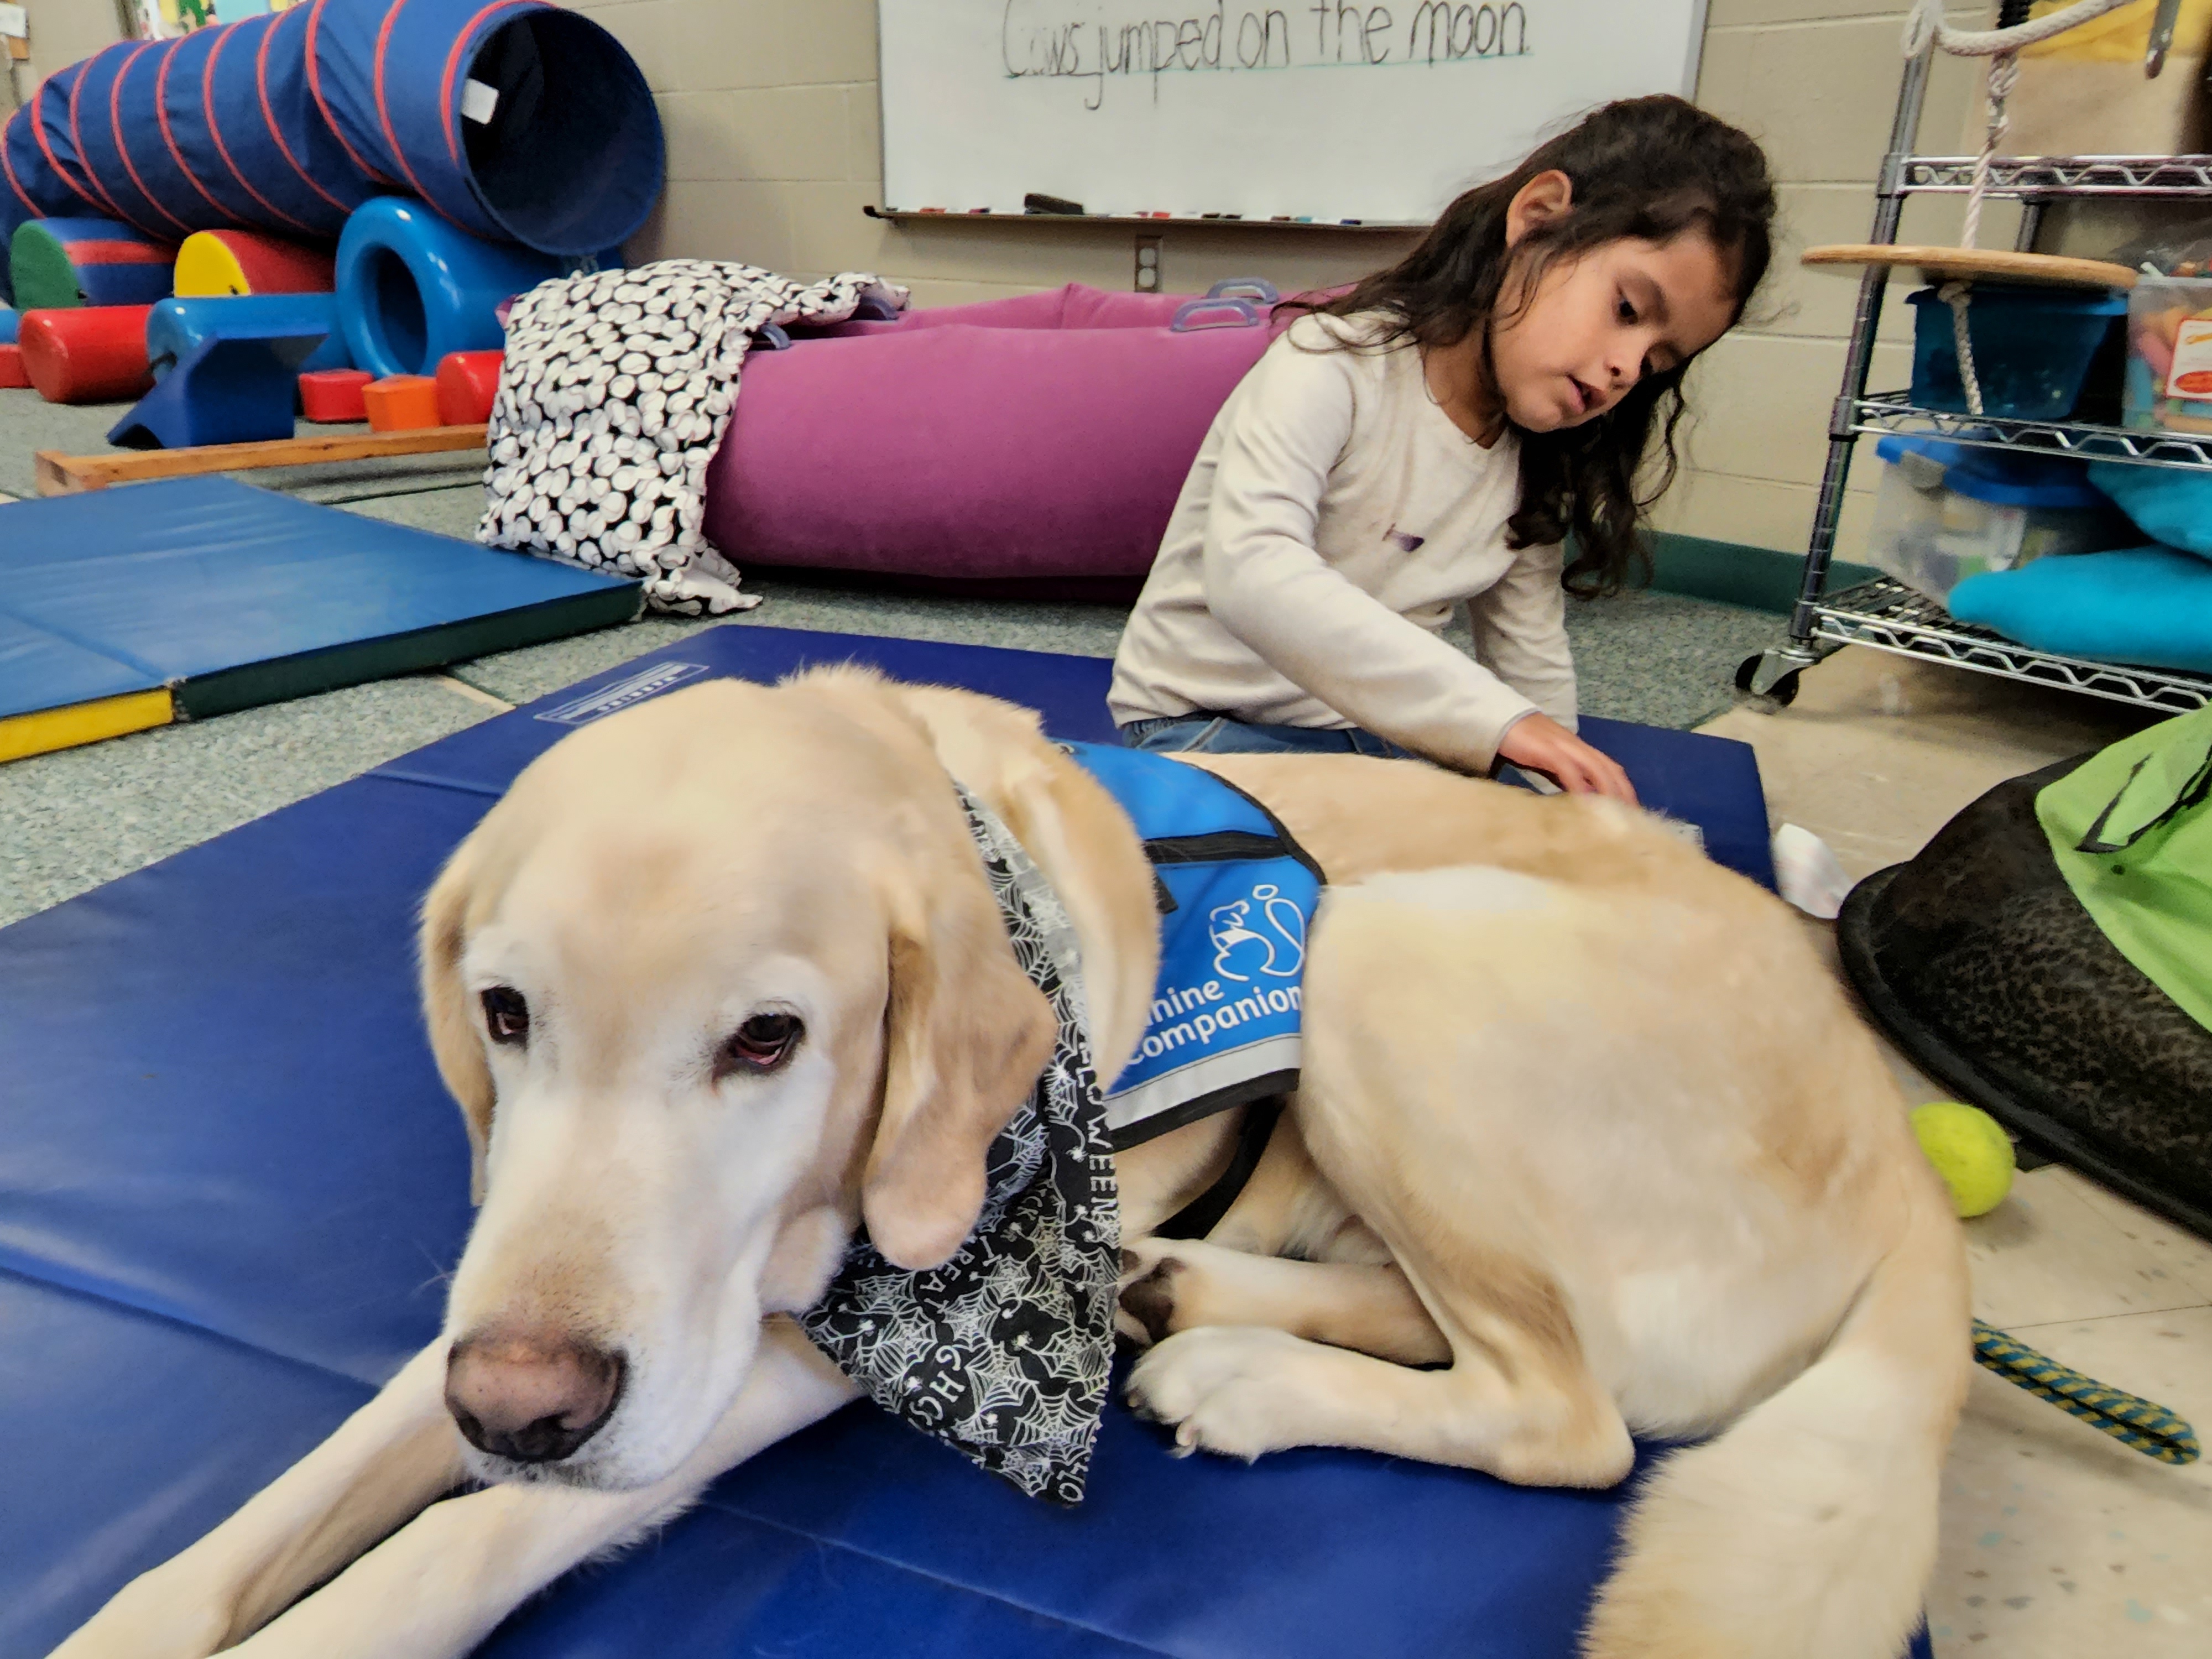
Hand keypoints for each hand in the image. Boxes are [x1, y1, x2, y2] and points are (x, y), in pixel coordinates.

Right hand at [1495, 714, 1637, 803]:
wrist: (1502, 720)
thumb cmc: (1525, 743)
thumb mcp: (1550, 760)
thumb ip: (1565, 774)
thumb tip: (1578, 798)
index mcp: (1580, 749)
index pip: (1610, 767)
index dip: (1624, 787)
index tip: (1631, 809)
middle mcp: (1578, 747)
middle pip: (1609, 768)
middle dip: (1622, 792)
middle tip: (1630, 817)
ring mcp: (1564, 747)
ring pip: (1595, 767)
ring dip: (1607, 790)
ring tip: (1613, 813)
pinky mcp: (1547, 750)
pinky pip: (1568, 768)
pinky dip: (1578, 784)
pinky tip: (1584, 801)